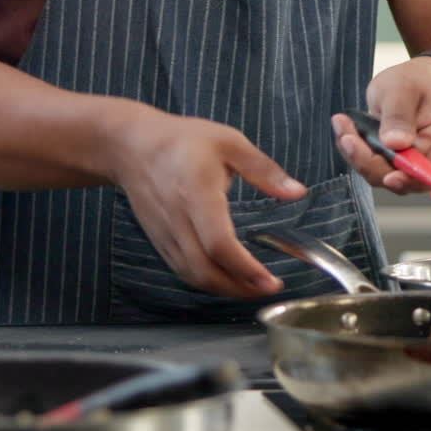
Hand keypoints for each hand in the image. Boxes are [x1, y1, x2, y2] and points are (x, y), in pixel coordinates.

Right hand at [101, 106, 305, 297]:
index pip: (218, 243)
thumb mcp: (229, 142)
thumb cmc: (182, 141)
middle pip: (205, 270)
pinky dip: (206, 282)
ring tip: (254, 288)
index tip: (270, 279)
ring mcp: (166, 234)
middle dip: (239, 288)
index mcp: (197, 193)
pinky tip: (227, 279)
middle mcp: (178, 220)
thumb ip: (263, 169)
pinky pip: (182, 270)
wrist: (132, 147)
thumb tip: (297, 192)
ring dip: (224, 290)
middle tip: (269, 288)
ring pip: (193, 276)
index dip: (244, 267)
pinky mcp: (160, 240)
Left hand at [331, 58, 430, 195]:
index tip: (391, 176)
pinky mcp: (388, 158)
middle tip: (347, 136)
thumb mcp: (406, 88)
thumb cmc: (418, 80)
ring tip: (342, 124)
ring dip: (356, 154)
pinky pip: (368, 162)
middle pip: (401, 179)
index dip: (416, 180)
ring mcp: (406, 162)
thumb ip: (400, 115)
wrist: (415, 78)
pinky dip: (353, 148)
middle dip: (370, 162)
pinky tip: (343, 126)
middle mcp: (427, 160)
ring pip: (379, 173)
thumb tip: (394, 143)